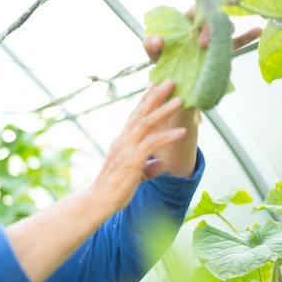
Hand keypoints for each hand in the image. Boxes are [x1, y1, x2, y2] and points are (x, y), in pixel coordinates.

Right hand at [89, 80, 184, 209]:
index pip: (134, 116)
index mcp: (122, 141)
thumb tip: (162, 163)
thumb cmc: (114, 190)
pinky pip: (152, 143)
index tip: (154, 86)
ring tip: (179, 99)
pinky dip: (168, 136)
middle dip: (156, 96)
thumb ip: (149, 168)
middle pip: (141, 112)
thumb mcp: (135, 175)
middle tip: (169, 80)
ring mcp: (127, 148)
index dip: (145, 100)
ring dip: (164, 110)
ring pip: (147, 122)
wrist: (98, 200)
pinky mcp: (132, 159)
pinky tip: (182, 131)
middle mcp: (123, 140)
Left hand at [143, 14, 262, 62]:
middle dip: (210, 28)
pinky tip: (258, 31)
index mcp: (186, 24)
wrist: (174, 85)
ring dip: (226, 31)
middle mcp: (202, 29)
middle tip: (202, 44)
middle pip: (212, 19)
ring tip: (224, 38)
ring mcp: (214, 40)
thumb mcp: (153, 54)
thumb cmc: (162, 63)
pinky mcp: (222, 53)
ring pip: (225, 28)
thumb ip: (150, 45)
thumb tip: (158, 40)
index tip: (193, 30)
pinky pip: (238, 42)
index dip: (197, 16)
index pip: (195, 11)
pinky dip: (248, 36)